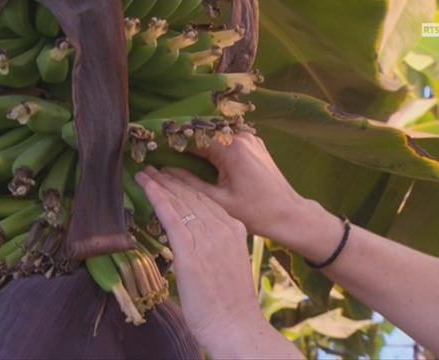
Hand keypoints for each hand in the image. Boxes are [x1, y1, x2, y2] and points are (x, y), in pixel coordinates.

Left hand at [135, 166, 298, 358]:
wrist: (236, 325)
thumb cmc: (230, 302)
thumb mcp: (228, 262)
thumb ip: (215, 245)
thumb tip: (195, 238)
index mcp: (235, 229)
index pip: (206, 199)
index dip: (186, 185)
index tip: (171, 176)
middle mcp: (223, 228)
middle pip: (192, 196)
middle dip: (170, 179)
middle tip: (152, 168)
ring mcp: (208, 239)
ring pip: (180, 202)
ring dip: (160, 185)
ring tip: (144, 173)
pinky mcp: (191, 253)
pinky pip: (172, 218)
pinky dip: (158, 199)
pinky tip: (147, 187)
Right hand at [161, 133, 332, 249]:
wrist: (290, 215)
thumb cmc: (257, 213)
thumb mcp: (219, 202)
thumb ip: (188, 185)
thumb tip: (160, 173)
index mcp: (232, 148)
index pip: (192, 134)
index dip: (169, 139)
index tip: (148, 144)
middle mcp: (241, 136)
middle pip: (202, 131)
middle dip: (179, 140)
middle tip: (155, 149)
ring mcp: (249, 138)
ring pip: (213, 134)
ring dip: (194, 142)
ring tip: (170, 153)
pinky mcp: (253, 145)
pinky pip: (225, 140)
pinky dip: (209, 146)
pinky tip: (194, 157)